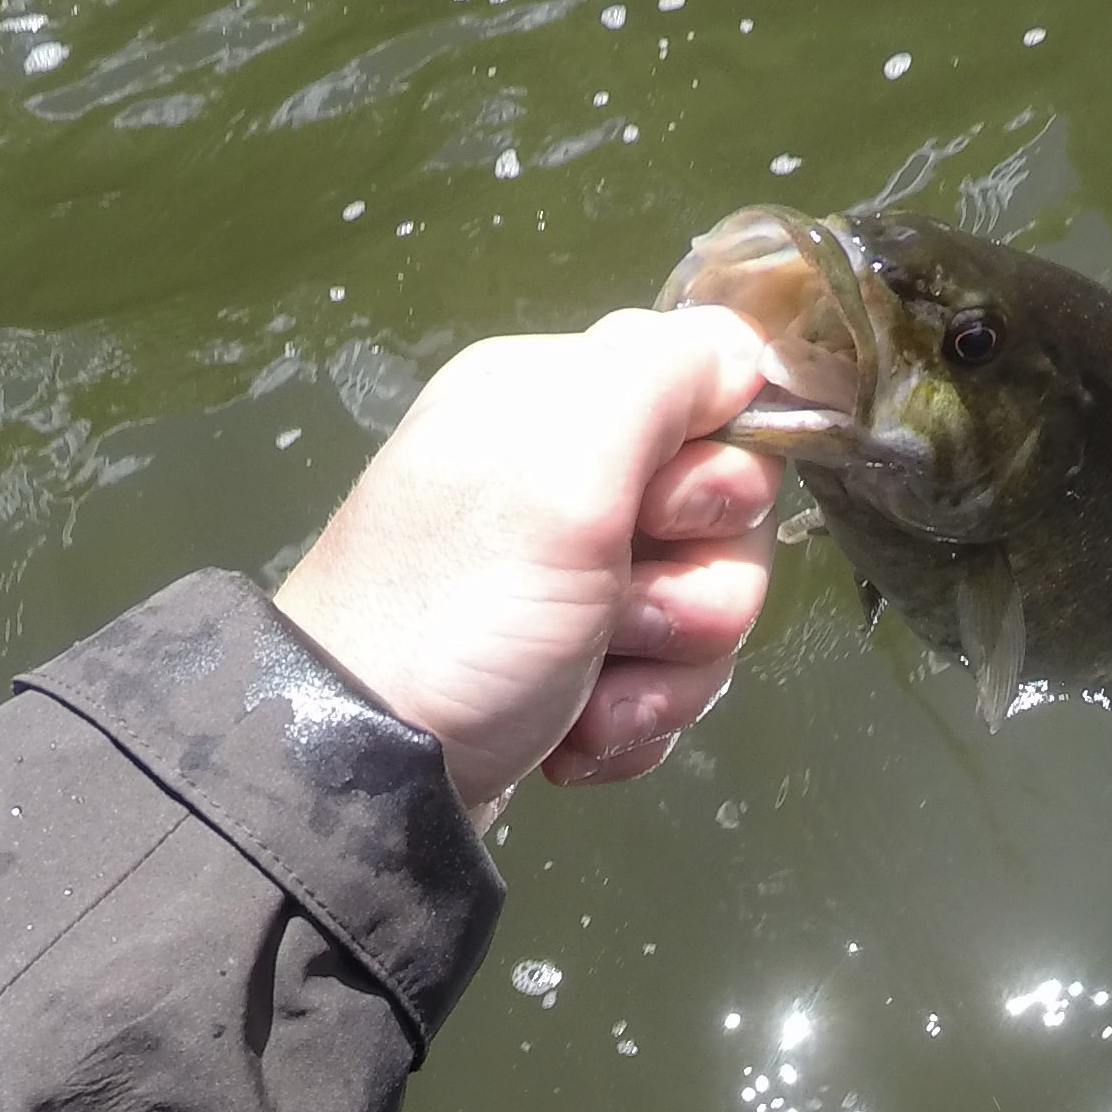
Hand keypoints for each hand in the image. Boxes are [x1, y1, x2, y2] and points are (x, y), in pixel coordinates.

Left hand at [272, 305, 782, 820]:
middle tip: (615, 619)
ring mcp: (570, 578)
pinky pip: (665, 682)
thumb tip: (743, 343)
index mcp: (557, 401)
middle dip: (693, 595)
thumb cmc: (457, 615)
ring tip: (585, 698)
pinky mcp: (572, 664)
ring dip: (662, 676)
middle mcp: (566, 477)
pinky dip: (633, 720)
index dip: (717, 478)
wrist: (367, 769)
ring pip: (705, 614)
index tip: (658, 519)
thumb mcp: (557, 472)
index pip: (716, 402)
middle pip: (724, 523)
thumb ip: (657, 379)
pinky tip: (575, 736)